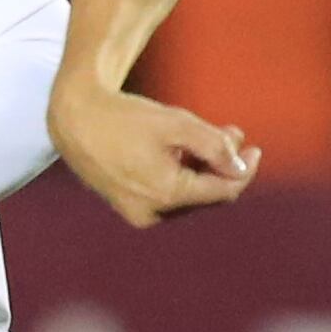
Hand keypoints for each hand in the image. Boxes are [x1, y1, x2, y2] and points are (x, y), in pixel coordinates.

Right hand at [51, 85, 256, 228]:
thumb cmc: (125, 117)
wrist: (75, 120)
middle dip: (223, 166)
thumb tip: (241, 167)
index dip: (244, 170)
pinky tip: (181, 151)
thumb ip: (214, 145)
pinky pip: (167, 195)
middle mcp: (153, 213)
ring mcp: (139, 214)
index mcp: (166, 194)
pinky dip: (181, 175)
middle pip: (206, 195)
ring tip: (207, 137)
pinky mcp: (129, 207)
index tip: (255, 149)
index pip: (223, 191)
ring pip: (187, 195)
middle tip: (232, 134)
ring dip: (202, 170)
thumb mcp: (177, 123)